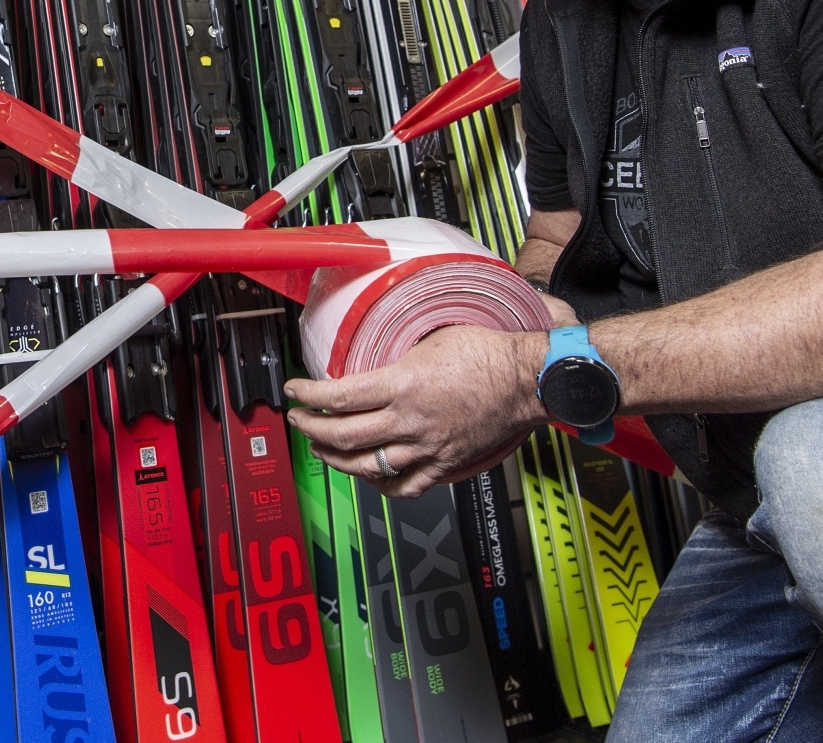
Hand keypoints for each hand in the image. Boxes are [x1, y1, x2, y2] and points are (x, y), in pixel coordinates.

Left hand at [283, 324, 548, 496]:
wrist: (527, 380)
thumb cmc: (488, 353)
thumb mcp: (431, 336)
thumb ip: (397, 354)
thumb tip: (371, 355)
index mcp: (403, 385)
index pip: (339, 397)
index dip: (308, 396)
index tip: (295, 392)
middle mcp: (410, 420)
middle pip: (345, 436)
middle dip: (312, 429)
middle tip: (300, 421)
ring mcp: (427, 447)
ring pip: (367, 466)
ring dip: (336, 459)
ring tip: (322, 448)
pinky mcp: (444, 464)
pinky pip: (405, 486)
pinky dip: (380, 483)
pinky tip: (368, 475)